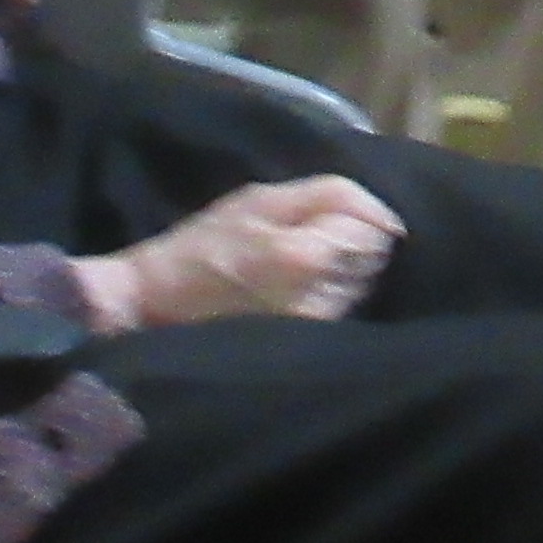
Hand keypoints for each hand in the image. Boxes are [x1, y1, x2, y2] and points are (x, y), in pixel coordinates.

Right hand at [76, 175, 402, 332]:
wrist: (156, 305)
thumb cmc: (203, 245)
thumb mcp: (259, 199)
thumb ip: (328, 196)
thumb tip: (387, 217)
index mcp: (307, 256)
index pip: (377, 228)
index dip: (357, 214)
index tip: (323, 215)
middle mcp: (320, 298)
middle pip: (375, 258)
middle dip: (352, 240)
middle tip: (305, 236)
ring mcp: (315, 328)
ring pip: (363, 283)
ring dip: (343, 268)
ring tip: (296, 264)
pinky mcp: (308, 345)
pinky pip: (343, 307)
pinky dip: (330, 292)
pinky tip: (294, 288)